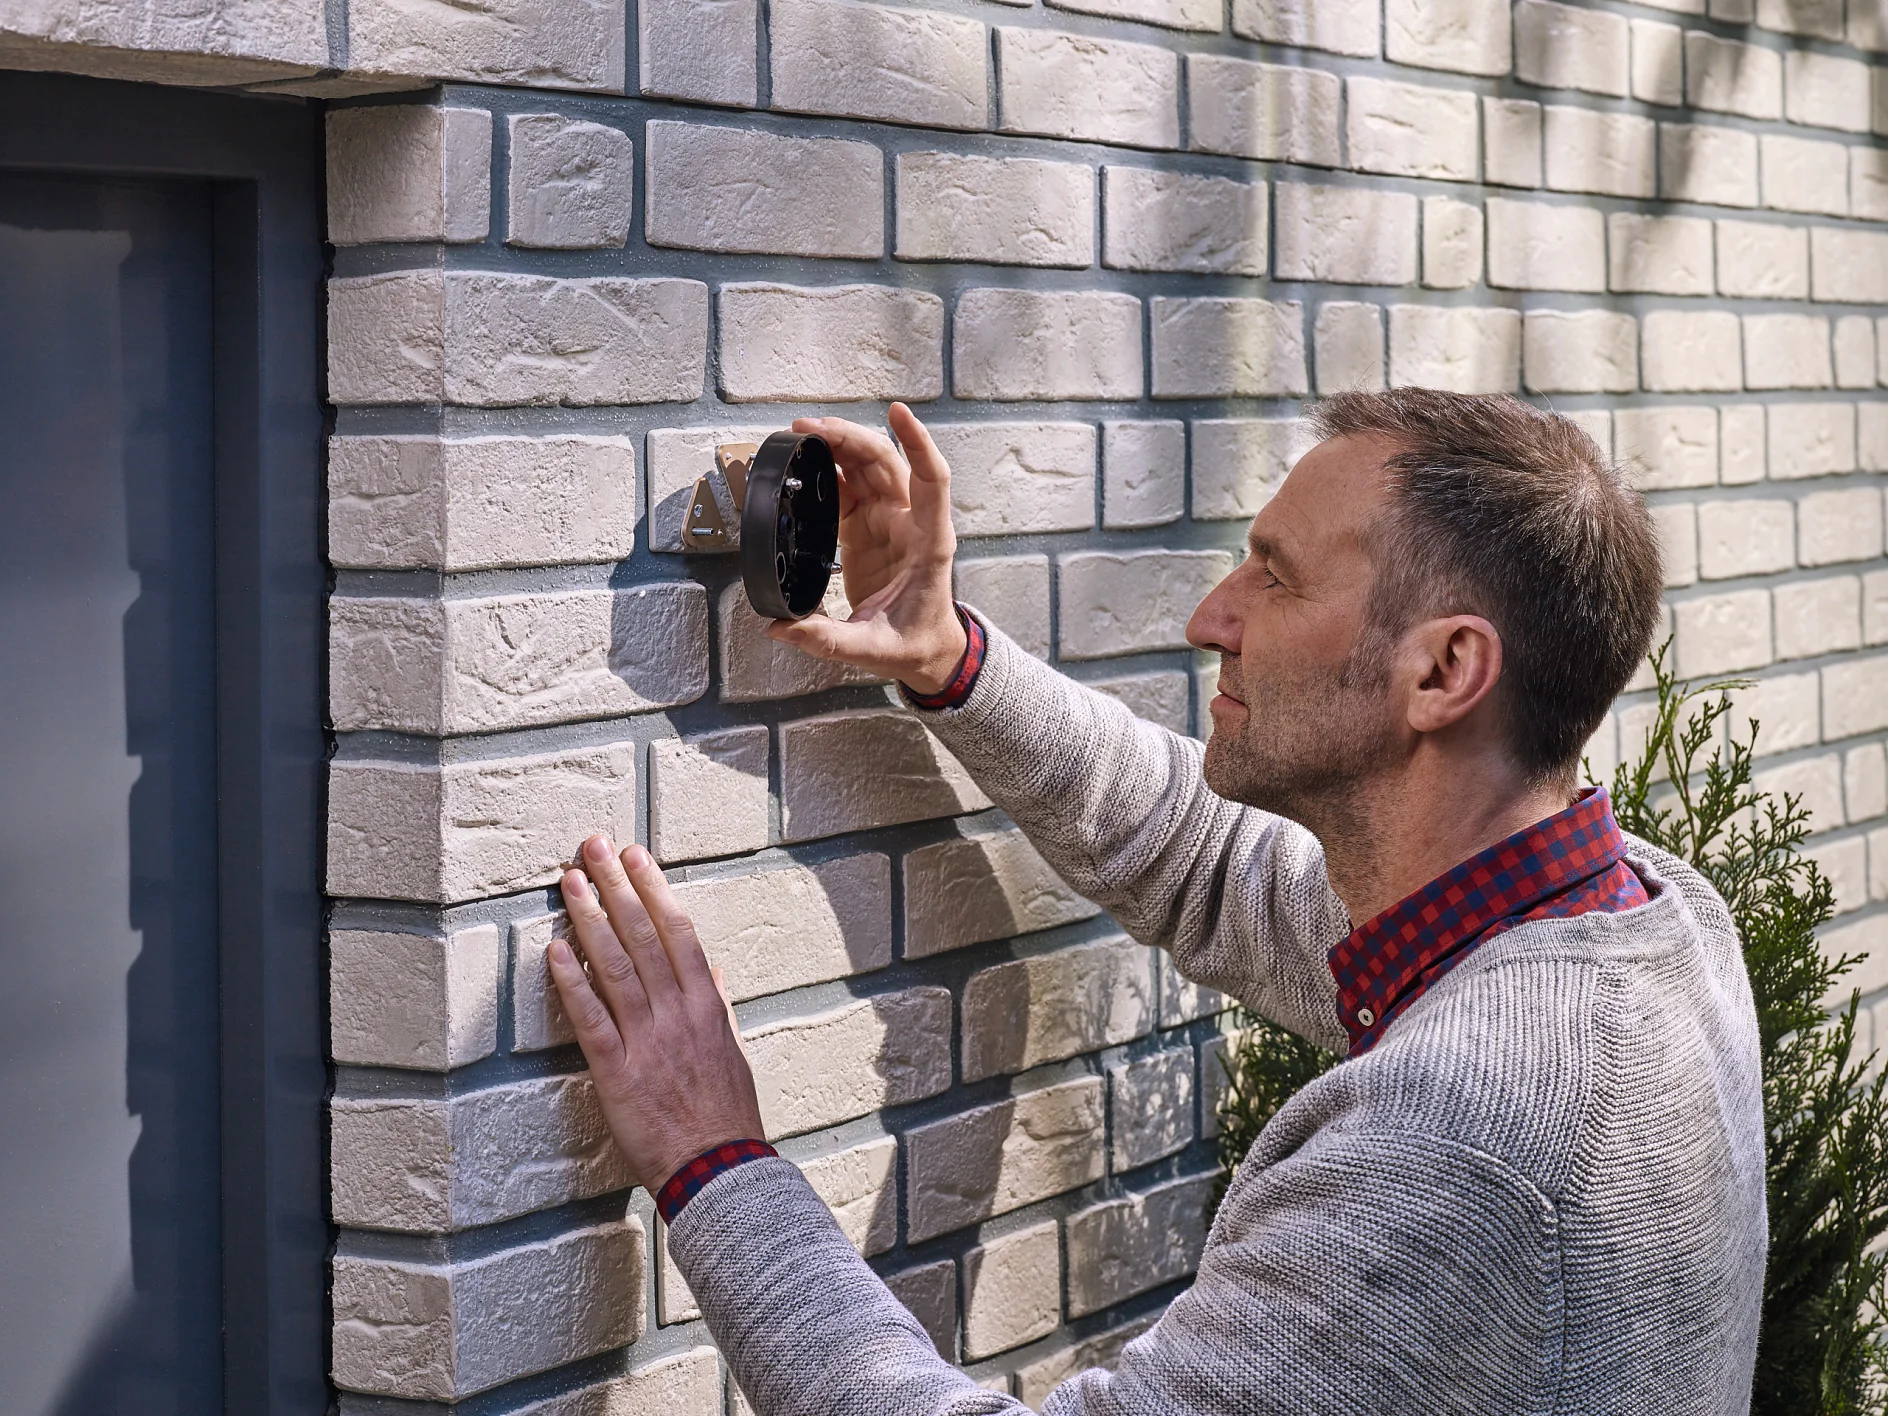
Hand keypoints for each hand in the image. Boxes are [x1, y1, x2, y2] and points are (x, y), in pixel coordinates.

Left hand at [547, 834, 765, 1194]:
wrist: (720, 1170)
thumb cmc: (726, 1116)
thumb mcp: (731, 1052)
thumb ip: (716, 1006)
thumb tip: (709, 969)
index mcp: (705, 1006)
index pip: (678, 933)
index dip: (654, 890)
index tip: (636, 857)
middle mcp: (677, 1014)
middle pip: (643, 937)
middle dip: (616, 887)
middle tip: (593, 847)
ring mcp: (647, 1041)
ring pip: (615, 968)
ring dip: (590, 920)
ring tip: (571, 882)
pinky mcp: (619, 1073)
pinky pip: (592, 1020)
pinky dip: (572, 984)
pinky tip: (554, 952)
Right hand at [766, 403, 966, 696]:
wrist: (928, 652)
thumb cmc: (914, 645)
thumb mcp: (872, 651)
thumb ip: (827, 640)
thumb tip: (781, 627)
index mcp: (927, 543)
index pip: (932, 480)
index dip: (918, 443)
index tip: (898, 412)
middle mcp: (911, 523)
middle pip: (887, 462)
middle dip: (851, 437)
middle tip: (809, 428)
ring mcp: (890, 522)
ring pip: (869, 467)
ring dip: (840, 445)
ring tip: (802, 434)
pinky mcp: (869, 528)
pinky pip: (852, 488)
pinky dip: (832, 470)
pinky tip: (808, 461)